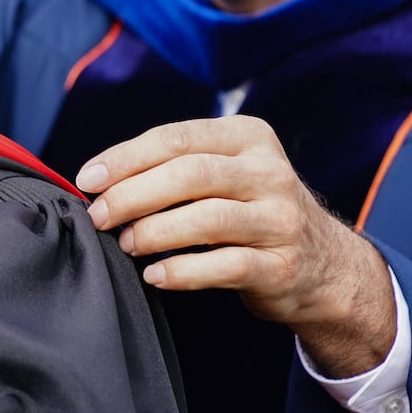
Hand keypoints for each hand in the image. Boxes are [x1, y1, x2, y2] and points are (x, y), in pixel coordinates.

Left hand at [77, 115, 395, 377]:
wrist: (323, 265)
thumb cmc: (250, 211)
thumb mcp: (225, 173)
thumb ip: (174, 168)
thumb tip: (99, 181)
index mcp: (248, 137)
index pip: (177, 138)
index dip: (126, 158)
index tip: (88, 180)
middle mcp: (269, 172)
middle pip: (189, 175)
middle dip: (133, 195)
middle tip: (100, 216)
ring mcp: (280, 219)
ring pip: (207, 219)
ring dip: (154, 232)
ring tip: (126, 243)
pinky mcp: (282, 265)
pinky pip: (225, 266)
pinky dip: (182, 271)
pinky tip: (155, 275)